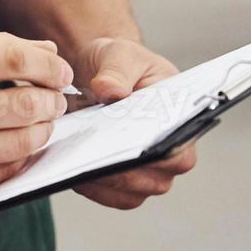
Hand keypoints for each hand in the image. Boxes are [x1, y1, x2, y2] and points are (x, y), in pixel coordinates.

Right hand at [0, 34, 73, 221]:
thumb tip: (45, 54)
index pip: (15, 61)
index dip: (48, 66)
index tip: (58, 70)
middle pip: (28, 107)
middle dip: (52, 100)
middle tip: (55, 98)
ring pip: (22, 144)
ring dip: (41, 130)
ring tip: (38, 121)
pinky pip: (3, 175)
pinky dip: (18, 158)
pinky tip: (14, 146)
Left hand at [71, 37, 197, 209]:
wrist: (103, 72)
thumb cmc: (121, 63)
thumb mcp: (119, 55)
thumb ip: (116, 71)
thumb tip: (110, 91)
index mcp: (181, 120)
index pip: (178, 152)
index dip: (155, 156)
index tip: (125, 148)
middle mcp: (170, 152)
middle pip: (152, 180)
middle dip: (119, 171)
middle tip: (90, 158)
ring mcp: (147, 171)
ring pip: (128, 192)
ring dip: (101, 181)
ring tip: (74, 162)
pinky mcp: (121, 182)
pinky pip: (108, 194)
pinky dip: (88, 185)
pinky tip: (69, 168)